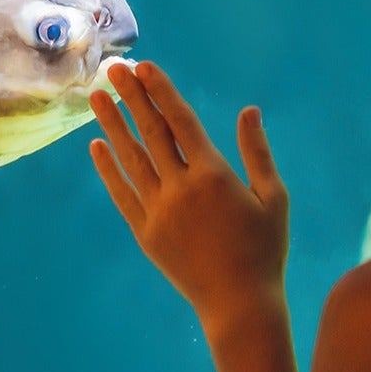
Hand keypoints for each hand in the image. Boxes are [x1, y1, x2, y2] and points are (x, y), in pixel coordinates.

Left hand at [87, 61, 289, 324]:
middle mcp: (181, 189)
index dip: (161, 91)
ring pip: (130, 158)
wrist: (239, 304)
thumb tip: (249, 111)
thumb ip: (258, 152)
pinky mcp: (145, 233)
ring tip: (97, 97)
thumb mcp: (273, 198)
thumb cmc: (264, 250)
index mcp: (214, 175)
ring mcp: (159, 211)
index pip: (181, 122)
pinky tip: (96, 146)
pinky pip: (122, 193)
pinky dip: (108, 169)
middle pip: (150, 132)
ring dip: (112, 125)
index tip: (145, 67)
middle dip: (132, 97)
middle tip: (114, 68)